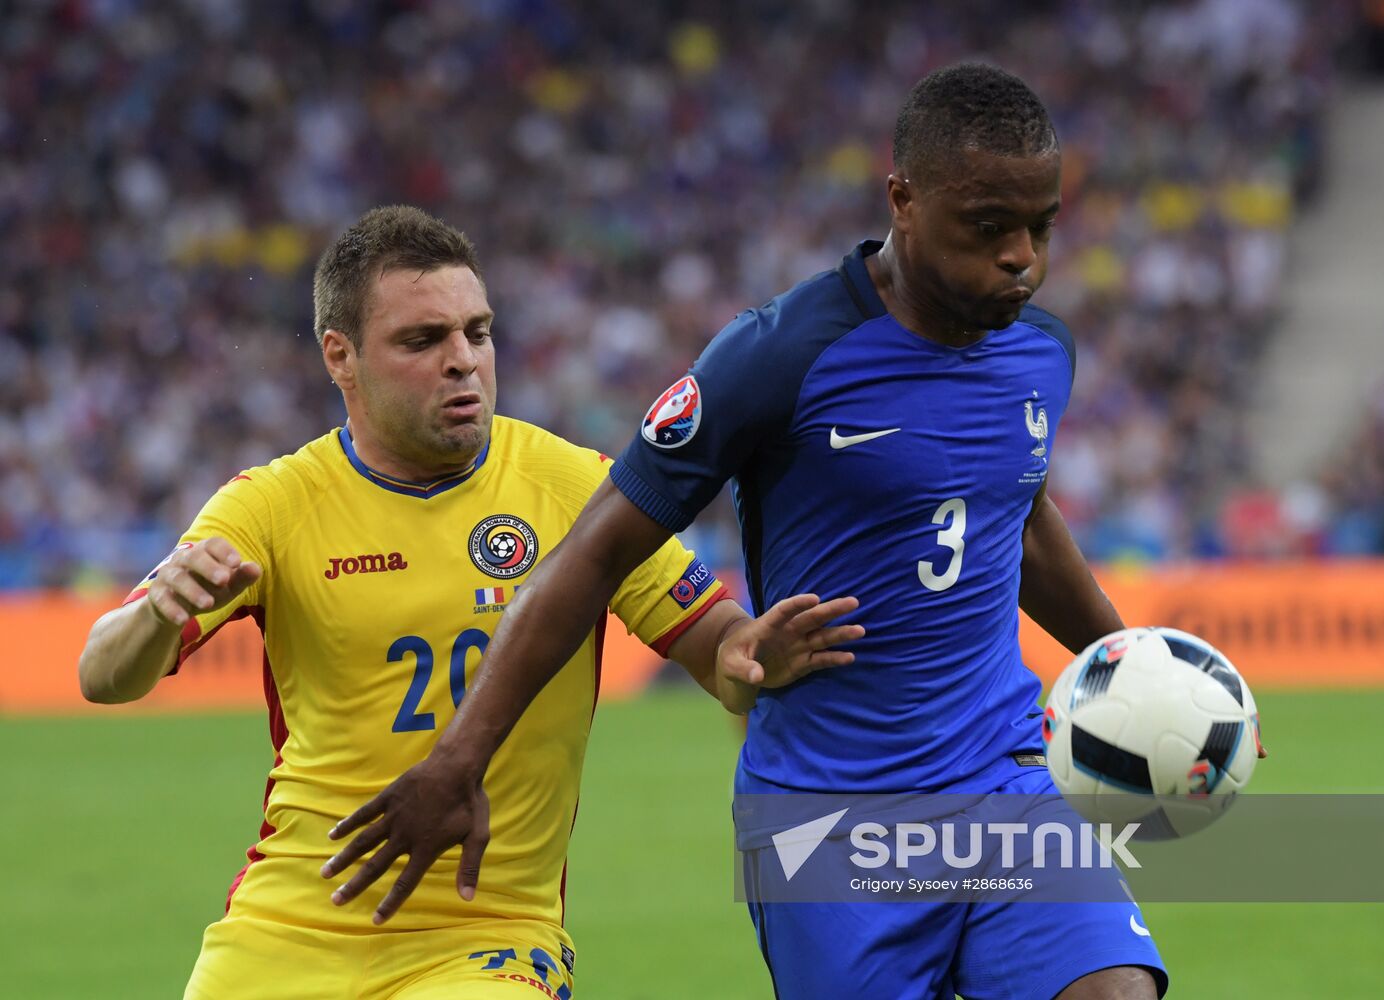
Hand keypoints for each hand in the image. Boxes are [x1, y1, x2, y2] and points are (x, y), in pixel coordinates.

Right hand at [145, 537, 260, 627]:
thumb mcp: (229, 586)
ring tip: (209, 604)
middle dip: (209, 568)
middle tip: (224, 580)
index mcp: (204, 552)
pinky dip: (172, 609)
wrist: (179, 607)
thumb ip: (242, 577)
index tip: (237, 563)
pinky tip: (183, 619)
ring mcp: (168, 575)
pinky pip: (161, 599)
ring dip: (193, 591)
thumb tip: (256, 569)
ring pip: (177, 578)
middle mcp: (183, 559)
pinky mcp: (157, 594)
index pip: (213, 544)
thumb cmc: (210, 589)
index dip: (224, 551)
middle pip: (193, 557)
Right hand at [321, 754, 489, 924]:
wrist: (457, 766)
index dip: (391, 903)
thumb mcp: (478, 835)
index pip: (405, 883)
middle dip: (355, 885)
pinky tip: (333, 834)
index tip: (375, 920)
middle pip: (375, 866)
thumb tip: (468, 898)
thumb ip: (470, 867)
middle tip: (335, 901)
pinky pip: (364, 813)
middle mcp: (404, 836)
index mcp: (425, 849)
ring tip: (326, 872)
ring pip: (363, 841)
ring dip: (344, 858)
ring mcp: (394, 816)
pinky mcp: (389, 797)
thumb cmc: (469, 801)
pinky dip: (348, 823)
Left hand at [716, 594, 864, 712]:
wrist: (740, 671)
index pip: (784, 610)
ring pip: (822, 637)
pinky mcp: (803, 662)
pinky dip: (835, 659)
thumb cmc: (733, 660)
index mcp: (768, 625)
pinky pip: (821, 659)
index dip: (798, 604)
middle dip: (832, 610)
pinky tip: (850, 657)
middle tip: (853, 602)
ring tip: (860, 630)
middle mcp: (788, 632)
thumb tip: (757, 676)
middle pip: (812, 618)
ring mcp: (798, 646)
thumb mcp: (731, 664)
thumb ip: (744, 669)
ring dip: (841, 633)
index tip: (815, 599)